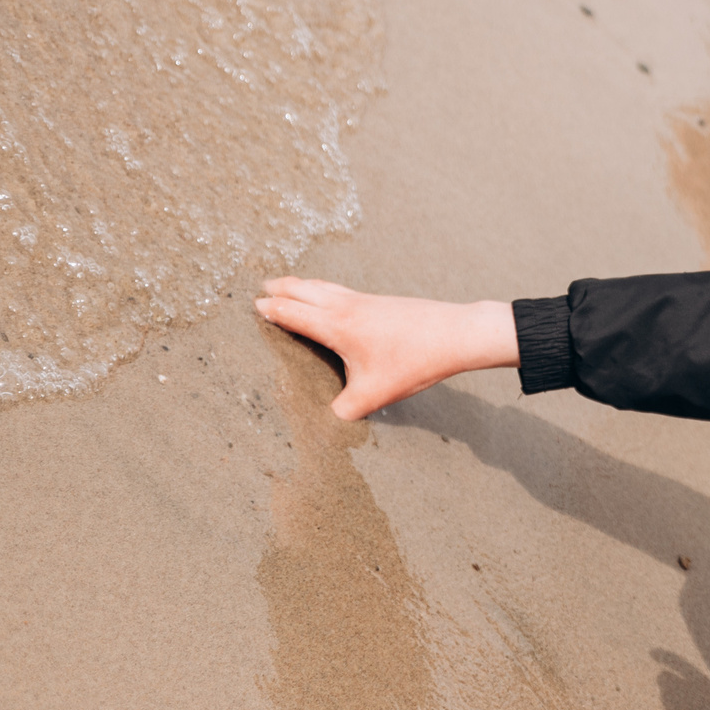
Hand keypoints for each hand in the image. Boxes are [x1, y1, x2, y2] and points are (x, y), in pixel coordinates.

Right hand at [254, 277, 519, 420]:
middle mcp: (347, 306)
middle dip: (281, 288)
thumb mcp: (374, 395)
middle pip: (304, 290)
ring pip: (324, 286)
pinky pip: (342, 289)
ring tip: (289, 284)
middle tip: (262, 287)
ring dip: (302, 284)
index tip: (253, 306)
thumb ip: (344, 412)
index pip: (293, 313)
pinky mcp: (380, 300)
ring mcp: (365, 299)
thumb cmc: (414, 362)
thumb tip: (326, 425)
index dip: (272, 310)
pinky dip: (325, 287)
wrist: (456, 333)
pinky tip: (331, 295)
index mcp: (337, 325)